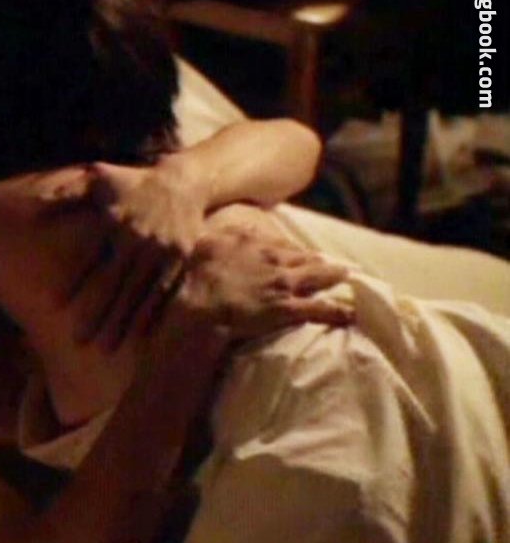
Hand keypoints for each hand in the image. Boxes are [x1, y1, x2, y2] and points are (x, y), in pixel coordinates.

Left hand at [40, 160, 207, 349]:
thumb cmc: (130, 184)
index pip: (90, 258)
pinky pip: (163, 294)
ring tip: (105, 349)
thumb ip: (67, 194)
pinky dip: (151, 316)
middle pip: (114, 284)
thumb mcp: (99, 180)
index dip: (74, 283)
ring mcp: (159, 253)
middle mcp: (137, 240)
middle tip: (78, 341)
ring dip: (122, 324)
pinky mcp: (177, 263)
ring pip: (138, 294)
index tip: (55, 306)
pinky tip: (139, 339)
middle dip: (96, 314)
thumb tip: (34, 205)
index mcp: (114, 221)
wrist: (182, 183)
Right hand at [167, 225, 352, 341]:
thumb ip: (217, 236)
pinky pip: (320, 309)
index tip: (300, 254)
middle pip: (305, 258)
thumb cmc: (192, 276)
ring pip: (318, 277)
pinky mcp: (287, 309)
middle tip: (336, 264)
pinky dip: (337, 311)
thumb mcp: (202, 244)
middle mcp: (273, 260)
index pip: (280, 244)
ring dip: (334, 277)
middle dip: (321, 261)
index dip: (293, 250)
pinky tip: (351, 313)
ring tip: (347, 277)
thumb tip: (220, 230)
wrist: (194, 304)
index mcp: (252, 243)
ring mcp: (283, 284)